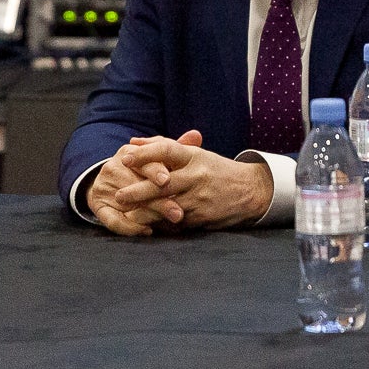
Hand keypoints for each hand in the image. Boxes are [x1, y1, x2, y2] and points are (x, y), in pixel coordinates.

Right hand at [88, 147, 179, 236]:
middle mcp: (114, 167)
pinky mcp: (99, 207)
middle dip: (158, 200)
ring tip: (165, 224)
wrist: (112, 185)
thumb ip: (176, 148)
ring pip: (127, 202)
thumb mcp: (159, 159)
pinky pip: (113, 220)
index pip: (143, 160)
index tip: (167, 179)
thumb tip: (197, 135)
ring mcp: (104, 187)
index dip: (154, 170)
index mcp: (130, 152)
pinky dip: (129, 227)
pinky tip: (146, 231)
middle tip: (177, 212)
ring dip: (147, 215)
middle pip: (136, 183)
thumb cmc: (144, 171)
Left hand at [112, 131, 272, 231]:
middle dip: (137, 191)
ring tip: (127, 215)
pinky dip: (161, 224)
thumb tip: (133, 142)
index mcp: (194, 156)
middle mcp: (196, 176)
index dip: (145, 154)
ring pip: (168, 207)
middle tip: (118, 195)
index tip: (125, 158)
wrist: (250, 190)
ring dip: (145, 212)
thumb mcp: (194, 154)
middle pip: (163, 184)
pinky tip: (147, 225)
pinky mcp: (202, 217)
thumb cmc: (215, 169)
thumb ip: (162, 146)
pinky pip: (177, 222)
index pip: (166, 150)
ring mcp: (200, 198)